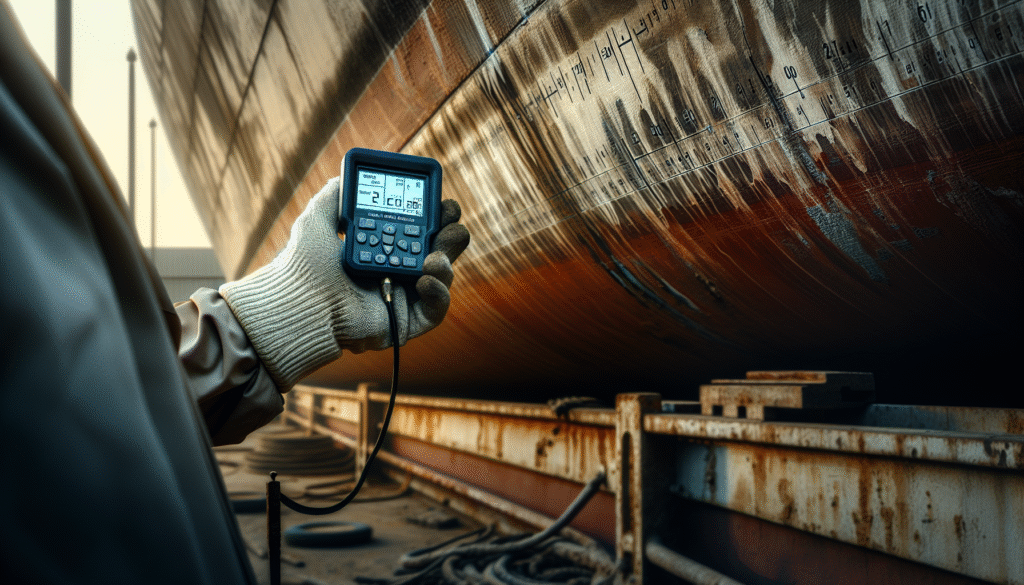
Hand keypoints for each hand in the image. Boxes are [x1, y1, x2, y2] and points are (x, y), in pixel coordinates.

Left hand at [218, 178, 469, 388]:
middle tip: (449, 223)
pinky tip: (424, 279)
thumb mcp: (315, 222)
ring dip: (446, 261)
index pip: (419, 230)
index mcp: (382, 248)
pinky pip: (436, 310)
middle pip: (439, 251)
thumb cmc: (303, 266)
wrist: (300, 303)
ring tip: (433, 256)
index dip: (435, 216)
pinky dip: (439, 293)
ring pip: (442, 278)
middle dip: (451, 235)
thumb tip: (342, 179)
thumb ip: (332, 198)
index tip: (441, 202)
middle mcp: (396, 272)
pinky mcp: (407, 323)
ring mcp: (404, 298)